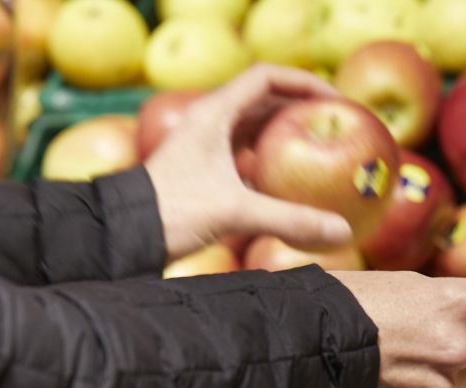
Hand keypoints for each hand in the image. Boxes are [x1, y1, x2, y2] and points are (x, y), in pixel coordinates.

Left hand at [144, 65, 353, 261]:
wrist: (125, 233)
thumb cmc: (172, 213)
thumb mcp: (235, 213)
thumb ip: (290, 220)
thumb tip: (340, 230)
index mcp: (214, 114)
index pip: (265, 77)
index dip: (303, 82)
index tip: (334, 99)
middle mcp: (209, 121)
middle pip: (264, 99)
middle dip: (301, 107)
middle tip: (335, 124)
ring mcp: (205, 144)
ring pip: (254, 126)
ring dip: (286, 132)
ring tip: (320, 147)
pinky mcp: (204, 167)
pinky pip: (245, 152)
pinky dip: (270, 159)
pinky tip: (291, 179)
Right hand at [331, 271, 465, 387]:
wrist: (299, 350)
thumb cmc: (345, 305)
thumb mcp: (403, 285)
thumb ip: (449, 301)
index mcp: (456, 303)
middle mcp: (456, 346)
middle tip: (442, 330)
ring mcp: (439, 387)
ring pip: (463, 378)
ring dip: (444, 370)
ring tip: (398, 357)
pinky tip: (388, 384)